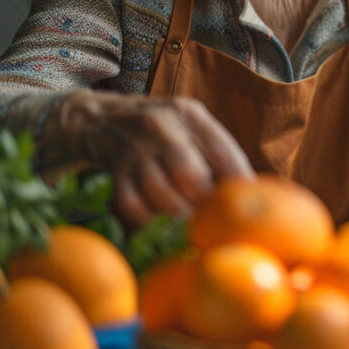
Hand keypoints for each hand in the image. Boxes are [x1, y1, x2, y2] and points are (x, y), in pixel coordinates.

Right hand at [43, 91, 253, 224]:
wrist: (97, 120)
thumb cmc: (159, 129)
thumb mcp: (189, 125)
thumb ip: (214, 151)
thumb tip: (249, 190)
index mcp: (188, 113)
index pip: (221, 149)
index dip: (239, 180)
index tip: (250, 203)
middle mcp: (160, 126)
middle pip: (189, 172)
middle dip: (207, 203)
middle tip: (220, 225)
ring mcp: (133, 150)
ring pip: (161, 192)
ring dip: (181, 217)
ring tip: (198, 234)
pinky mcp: (113, 172)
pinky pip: (134, 205)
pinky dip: (152, 221)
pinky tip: (165, 233)